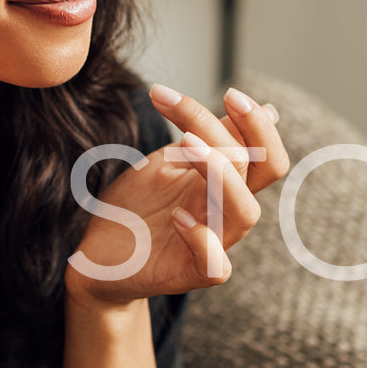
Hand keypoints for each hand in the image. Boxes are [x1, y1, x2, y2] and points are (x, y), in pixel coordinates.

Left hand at [64, 85, 289, 308]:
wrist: (96, 254)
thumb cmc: (136, 207)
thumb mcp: (171, 162)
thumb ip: (209, 138)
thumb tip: (270, 109)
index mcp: (224, 182)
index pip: (264, 152)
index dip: (259, 123)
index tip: (230, 93)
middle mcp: (225, 210)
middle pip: (262, 172)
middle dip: (238, 134)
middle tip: (196, 115)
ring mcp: (213, 243)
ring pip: (245, 212)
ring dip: (220, 174)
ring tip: (186, 146)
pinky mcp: (190, 274)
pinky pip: (217, 265)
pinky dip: (202, 240)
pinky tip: (177, 218)